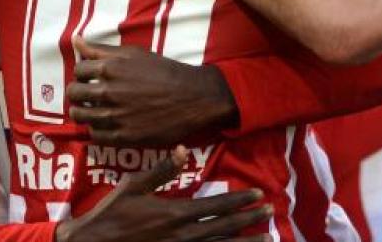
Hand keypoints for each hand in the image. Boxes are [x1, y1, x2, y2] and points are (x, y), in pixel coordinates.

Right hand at [53, 145, 270, 241]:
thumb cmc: (111, 215)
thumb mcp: (132, 187)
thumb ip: (160, 169)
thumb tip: (181, 148)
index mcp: (174, 213)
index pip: (215, 206)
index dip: (239, 201)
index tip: (259, 195)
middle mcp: (182, 236)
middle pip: (224, 228)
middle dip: (248, 220)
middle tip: (269, 213)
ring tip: (265, 239)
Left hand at [66, 36, 237, 145]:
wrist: (193, 98)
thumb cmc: (164, 72)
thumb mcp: (135, 54)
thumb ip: (102, 49)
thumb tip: (76, 40)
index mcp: (111, 68)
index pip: (78, 70)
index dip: (83, 73)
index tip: (91, 77)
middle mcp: (109, 92)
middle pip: (74, 94)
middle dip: (78, 93)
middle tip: (88, 94)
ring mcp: (115, 116)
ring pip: (81, 116)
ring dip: (83, 112)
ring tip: (93, 110)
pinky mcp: (124, 136)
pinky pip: (95, 135)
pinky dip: (96, 129)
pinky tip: (106, 123)